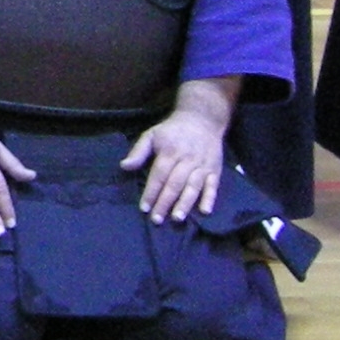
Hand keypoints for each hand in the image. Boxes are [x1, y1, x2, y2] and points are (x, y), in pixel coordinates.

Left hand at [122, 108, 225, 222]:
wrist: (203, 119)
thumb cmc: (173, 130)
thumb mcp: (152, 135)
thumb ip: (138, 152)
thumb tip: (124, 167)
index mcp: (170, 152)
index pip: (159, 175)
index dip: (151, 192)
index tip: (144, 208)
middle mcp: (187, 160)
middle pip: (175, 184)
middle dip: (165, 203)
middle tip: (157, 220)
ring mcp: (202, 166)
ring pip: (193, 187)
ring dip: (185, 203)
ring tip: (177, 219)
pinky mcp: (215, 170)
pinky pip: (213, 186)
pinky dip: (210, 198)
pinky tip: (205, 211)